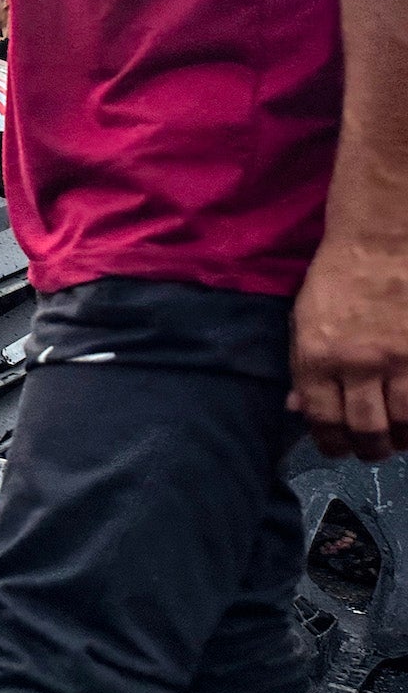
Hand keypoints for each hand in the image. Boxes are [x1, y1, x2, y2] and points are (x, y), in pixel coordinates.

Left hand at [290, 235, 407, 461]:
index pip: (322, 419)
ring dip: (401, 438)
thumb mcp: (303, 322)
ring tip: (398, 438)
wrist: (380, 242)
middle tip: (372, 450)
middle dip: (368, 449)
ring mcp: (399, 360)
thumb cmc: (336, 279)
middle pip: (366, 430)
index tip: (337, 449)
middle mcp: (357, 364)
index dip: (330, 443)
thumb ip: (303, 368)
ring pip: (404, 423)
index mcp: (316, 357)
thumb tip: (296, 409)